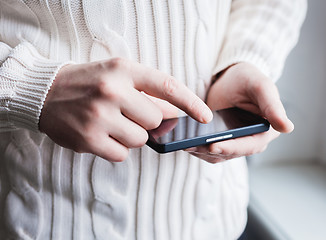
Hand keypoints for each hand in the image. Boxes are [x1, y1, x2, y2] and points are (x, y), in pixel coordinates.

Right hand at [39, 58, 212, 161]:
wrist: (44, 92)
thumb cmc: (88, 83)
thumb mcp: (117, 75)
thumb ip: (146, 91)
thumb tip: (174, 113)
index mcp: (123, 70)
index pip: (167, 86)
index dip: (191, 102)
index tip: (205, 116)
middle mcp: (112, 91)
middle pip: (155, 120)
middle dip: (147, 121)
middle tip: (127, 114)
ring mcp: (99, 115)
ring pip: (140, 140)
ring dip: (130, 136)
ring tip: (111, 124)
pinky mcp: (88, 139)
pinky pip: (122, 154)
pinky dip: (116, 148)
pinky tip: (101, 135)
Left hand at [186, 62, 293, 162]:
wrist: (230, 79)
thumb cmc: (247, 78)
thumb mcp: (260, 86)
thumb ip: (272, 105)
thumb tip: (287, 127)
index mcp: (267, 129)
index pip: (250, 145)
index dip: (232, 147)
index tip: (213, 146)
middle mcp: (253, 140)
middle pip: (232, 153)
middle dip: (212, 151)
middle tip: (192, 147)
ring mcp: (236, 143)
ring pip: (219, 155)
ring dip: (202, 153)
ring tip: (185, 146)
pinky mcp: (222, 141)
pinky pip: (210, 151)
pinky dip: (199, 149)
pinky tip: (186, 144)